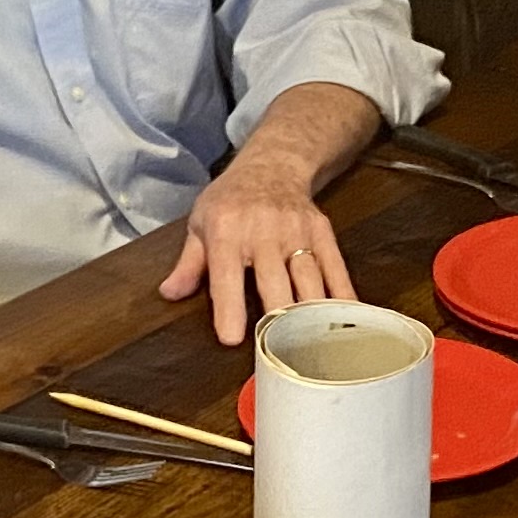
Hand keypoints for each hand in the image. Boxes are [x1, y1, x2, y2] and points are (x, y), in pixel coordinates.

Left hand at [162, 157, 354, 345]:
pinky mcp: (322, 233)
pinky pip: (335, 269)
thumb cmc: (232, 200)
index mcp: (226, 231)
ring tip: (313, 348)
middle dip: (278, 319)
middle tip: (278, 353)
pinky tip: (348, 321)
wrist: (273, 164)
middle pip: (275, 284)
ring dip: (311, 316)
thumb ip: (188, 264)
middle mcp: (264, 231)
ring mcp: (297, 233)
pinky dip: (343, 297)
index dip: (230, 308)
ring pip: (309, 280)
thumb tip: (169, 294)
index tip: (232, 339)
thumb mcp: (200, 224)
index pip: (227, 275)